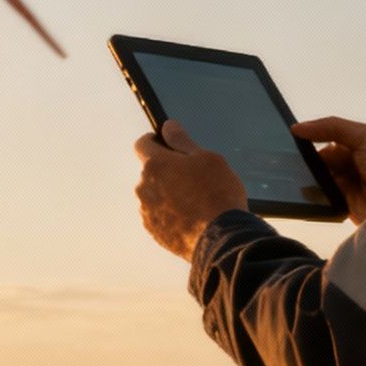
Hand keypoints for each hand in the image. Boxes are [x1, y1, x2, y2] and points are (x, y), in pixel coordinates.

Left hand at [134, 120, 248, 258]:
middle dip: (166, 171)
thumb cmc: (218, 195)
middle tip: (193, 177)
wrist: (223, 239)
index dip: (155, 141)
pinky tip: (191, 217)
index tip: (167, 144)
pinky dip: (170, 214)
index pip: (142, 143)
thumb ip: (182, 140)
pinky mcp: (155, 232)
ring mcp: (148, 212)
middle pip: (150, 171)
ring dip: (167, 194)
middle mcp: (144, 188)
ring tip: (195, 202)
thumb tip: (168, 127)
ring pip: (154, 195)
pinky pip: (159, 216)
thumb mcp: (207, 158)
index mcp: (155, 165)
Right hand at [290, 116, 365, 224]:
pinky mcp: (345, 207)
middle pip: (320, 162)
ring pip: (318, 181)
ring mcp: (347, 186)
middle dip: (307, 163)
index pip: (325, 141)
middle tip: (288, 165)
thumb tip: (297, 128)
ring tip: (292, 179)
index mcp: (357, 145)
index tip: (288, 145)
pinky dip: (314, 197)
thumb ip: (332, 127)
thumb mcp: (364, 137)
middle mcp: (351, 164)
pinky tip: (302, 194)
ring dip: (308, 180)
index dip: (309, 142)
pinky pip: (323, 200)